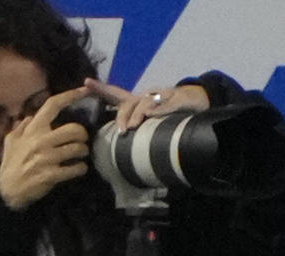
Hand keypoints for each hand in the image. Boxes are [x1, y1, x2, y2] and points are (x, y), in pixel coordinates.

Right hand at [0, 87, 91, 209]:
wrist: (8, 189)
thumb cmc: (12, 162)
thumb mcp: (12, 140)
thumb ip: (23, 126)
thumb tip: (32, 116)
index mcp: (33, 128)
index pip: (52, 105)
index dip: (70, 96)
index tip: (85, 91)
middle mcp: (41, 140)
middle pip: (75, 129)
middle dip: (83, 135)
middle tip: (81, 141)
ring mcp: (48, 158)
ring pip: (78, 149)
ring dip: (83, 153)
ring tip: (79, 156)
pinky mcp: (53, 174)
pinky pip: (77, 169)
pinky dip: (80, 169)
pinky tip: (77, 169)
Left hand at [86, 77, 211, 134]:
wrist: (198, 99)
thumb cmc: (173, 112)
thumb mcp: (154, 119)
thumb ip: (141, 127)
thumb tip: (125, 143)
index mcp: (139, 100)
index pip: (117, 94)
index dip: (101, 88)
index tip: (85, 82)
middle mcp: (147, 96)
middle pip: (129, 103)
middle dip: (122, 115)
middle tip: (121, 130)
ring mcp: (162, 96)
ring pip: (145, 103)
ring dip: (138, 114)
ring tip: (134, 126)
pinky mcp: (177, 98)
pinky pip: (166, 103)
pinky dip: (159, 109)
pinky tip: (153, 114)